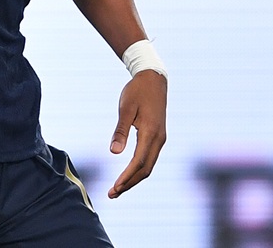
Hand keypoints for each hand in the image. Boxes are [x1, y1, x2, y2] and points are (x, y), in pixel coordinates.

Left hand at [108, 69, 166, 197]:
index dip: (127, 177)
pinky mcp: (158, 137)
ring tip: (118, 188)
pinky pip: (149, 158)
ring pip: (148, 166)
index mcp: (151, 134)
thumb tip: (114, 153)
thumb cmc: (137, 92)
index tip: (115, 188)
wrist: (153, 79)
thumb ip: (120, 131)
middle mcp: (159, 140)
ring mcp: (160, 139)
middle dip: (129, 183)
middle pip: (145, 169)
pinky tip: (128, 174)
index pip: (139, 163)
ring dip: (134, 179)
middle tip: (112, 194)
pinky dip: (139, 169)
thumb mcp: (125, 109)